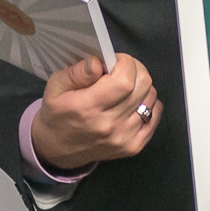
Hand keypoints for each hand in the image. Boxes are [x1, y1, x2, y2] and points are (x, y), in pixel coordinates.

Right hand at [32, 53, 160, 172]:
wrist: (59, 149)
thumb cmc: (57, 114)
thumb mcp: (55, 88)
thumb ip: (77, 73)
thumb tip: (98, 62)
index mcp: (89, 108)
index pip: (124, 80)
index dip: (126, 63)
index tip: (115, 61)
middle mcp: (110, 125)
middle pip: (143, 86)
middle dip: (136, 70)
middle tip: (121, 69)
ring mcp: (124, 138)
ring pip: (151, 98)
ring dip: (142, 86)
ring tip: (125, 86)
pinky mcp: (133, 146)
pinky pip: (154, 116)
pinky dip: (149, 103)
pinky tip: (134, 101)